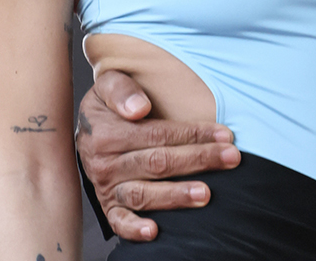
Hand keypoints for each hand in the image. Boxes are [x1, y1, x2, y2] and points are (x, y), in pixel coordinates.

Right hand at [76, 70, 240, 240]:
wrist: (83, 127)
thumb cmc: (106, 103)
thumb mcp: (108, 83)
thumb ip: (122, 90)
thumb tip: (138, 108)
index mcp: (109, 134)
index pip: (160, 135)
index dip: (194, 134)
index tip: (225, 134)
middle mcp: (107, 164)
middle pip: (159, 163)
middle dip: (199, 160)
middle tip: (231, 159)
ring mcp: (107, 187)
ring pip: (144, 194)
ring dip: (176, 195)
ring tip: (206, 194)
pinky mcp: (107, 205)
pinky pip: (118, 221)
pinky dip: (134, 229)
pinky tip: (154, 231)